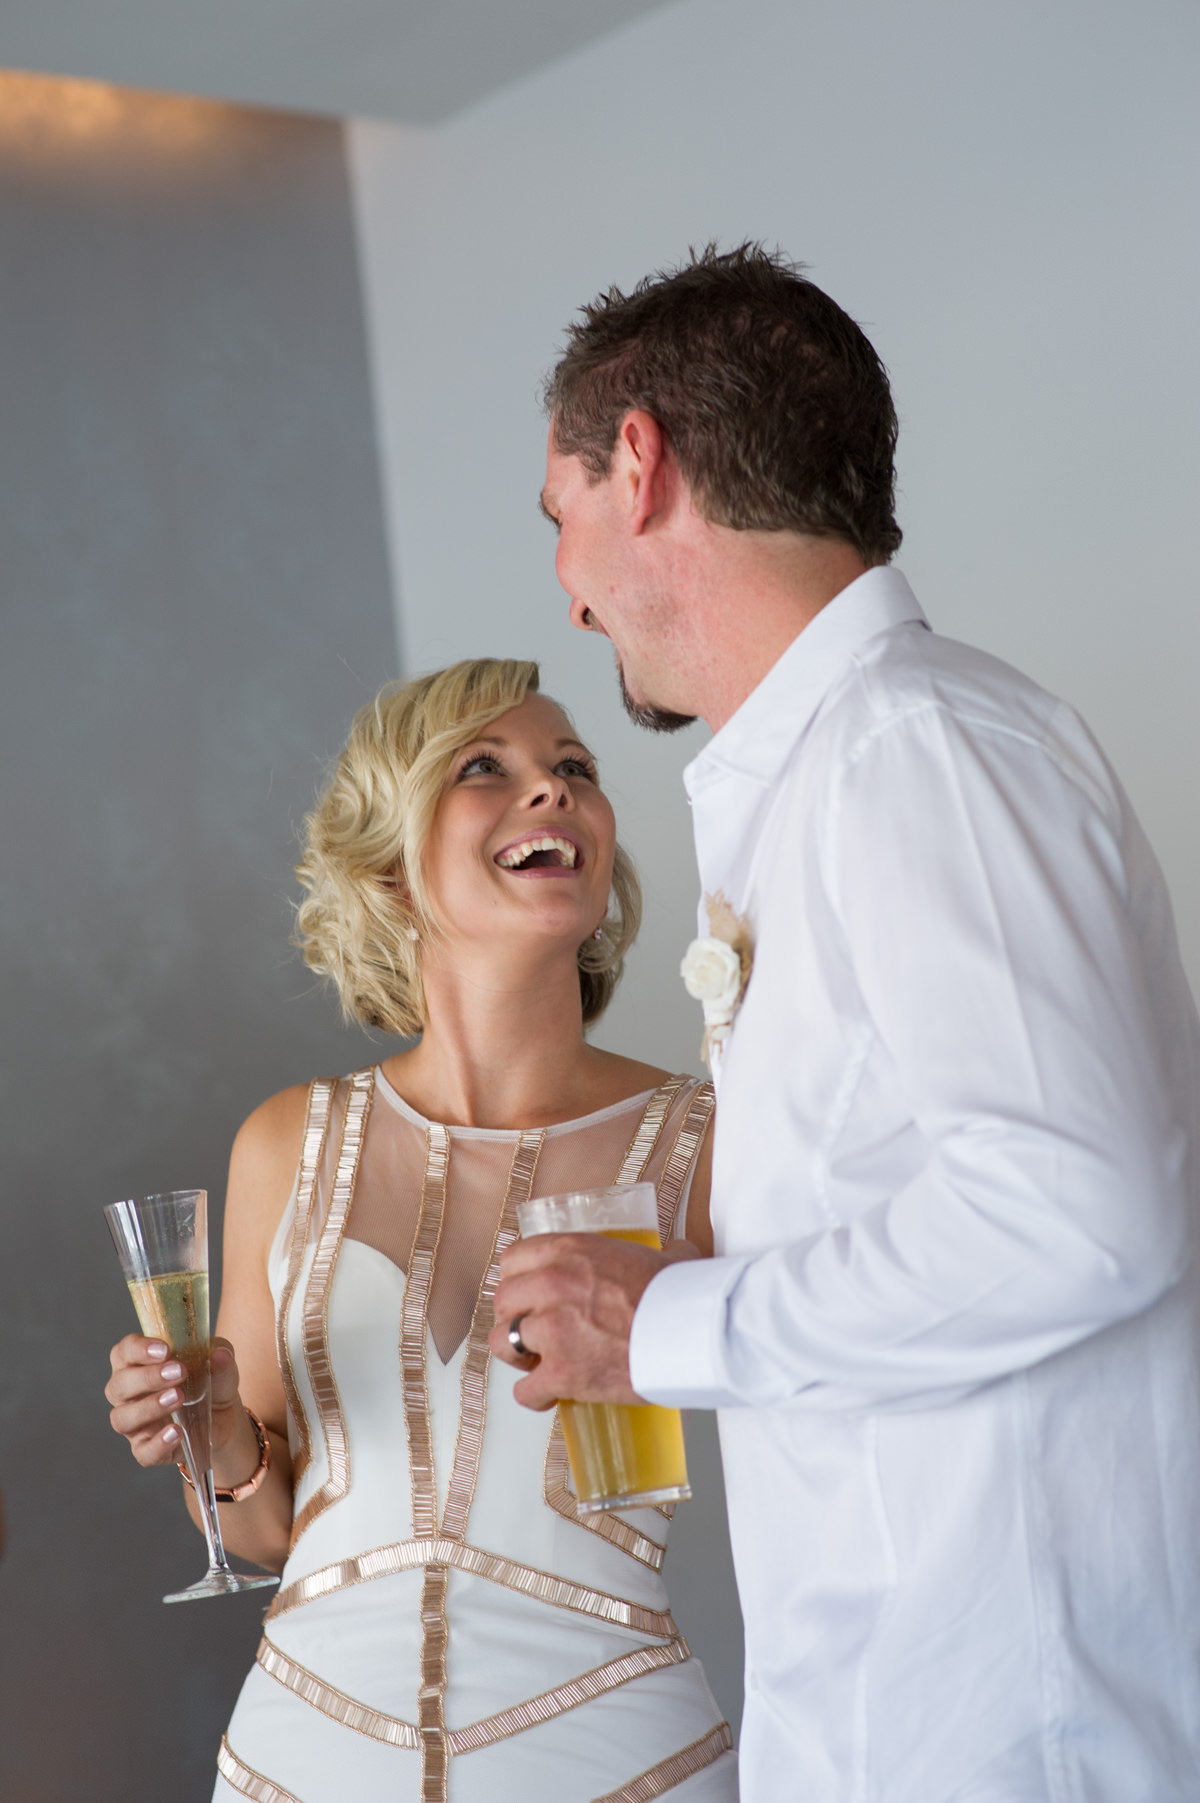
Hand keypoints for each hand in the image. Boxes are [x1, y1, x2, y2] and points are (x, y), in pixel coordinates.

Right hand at [105, 1334, 242, 1468]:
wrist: (225, 1416)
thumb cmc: (211, 1380)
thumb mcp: (220, 1361)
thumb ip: (220, 1353)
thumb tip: (220, 1354)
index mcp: (137, 1364)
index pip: (123, 1352)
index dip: (138, 1349)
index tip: (164, 1349)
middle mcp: (128, 1395)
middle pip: (119, 1385)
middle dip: (147, 1377)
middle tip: (179, 1372)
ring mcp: (135, 1424)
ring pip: (122, 1418)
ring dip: (149, 1407)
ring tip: (178, 1398)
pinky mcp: (146, 1449)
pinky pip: (143, 1451)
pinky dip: (158, 1443)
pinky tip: (177, 1431)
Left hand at [489, 1234, 699, 1410]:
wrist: (692, 1332)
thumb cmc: (680, 1293)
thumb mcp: (660, 1256)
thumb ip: (655, 1253)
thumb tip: (675, 1252)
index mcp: (568, 1251)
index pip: (512, 1260)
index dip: (518, 1279)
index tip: (527, 1293)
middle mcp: (551, 1286)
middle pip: (503, 1301)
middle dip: (517, 1317)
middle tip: (536, 1330)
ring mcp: (552, 1331)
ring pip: (504, 1343)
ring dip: (518, 1355)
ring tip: (537, 1362)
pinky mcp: (562, 1373)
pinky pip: (525, 1391)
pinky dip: (536, 1396)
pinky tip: (550, 1395)